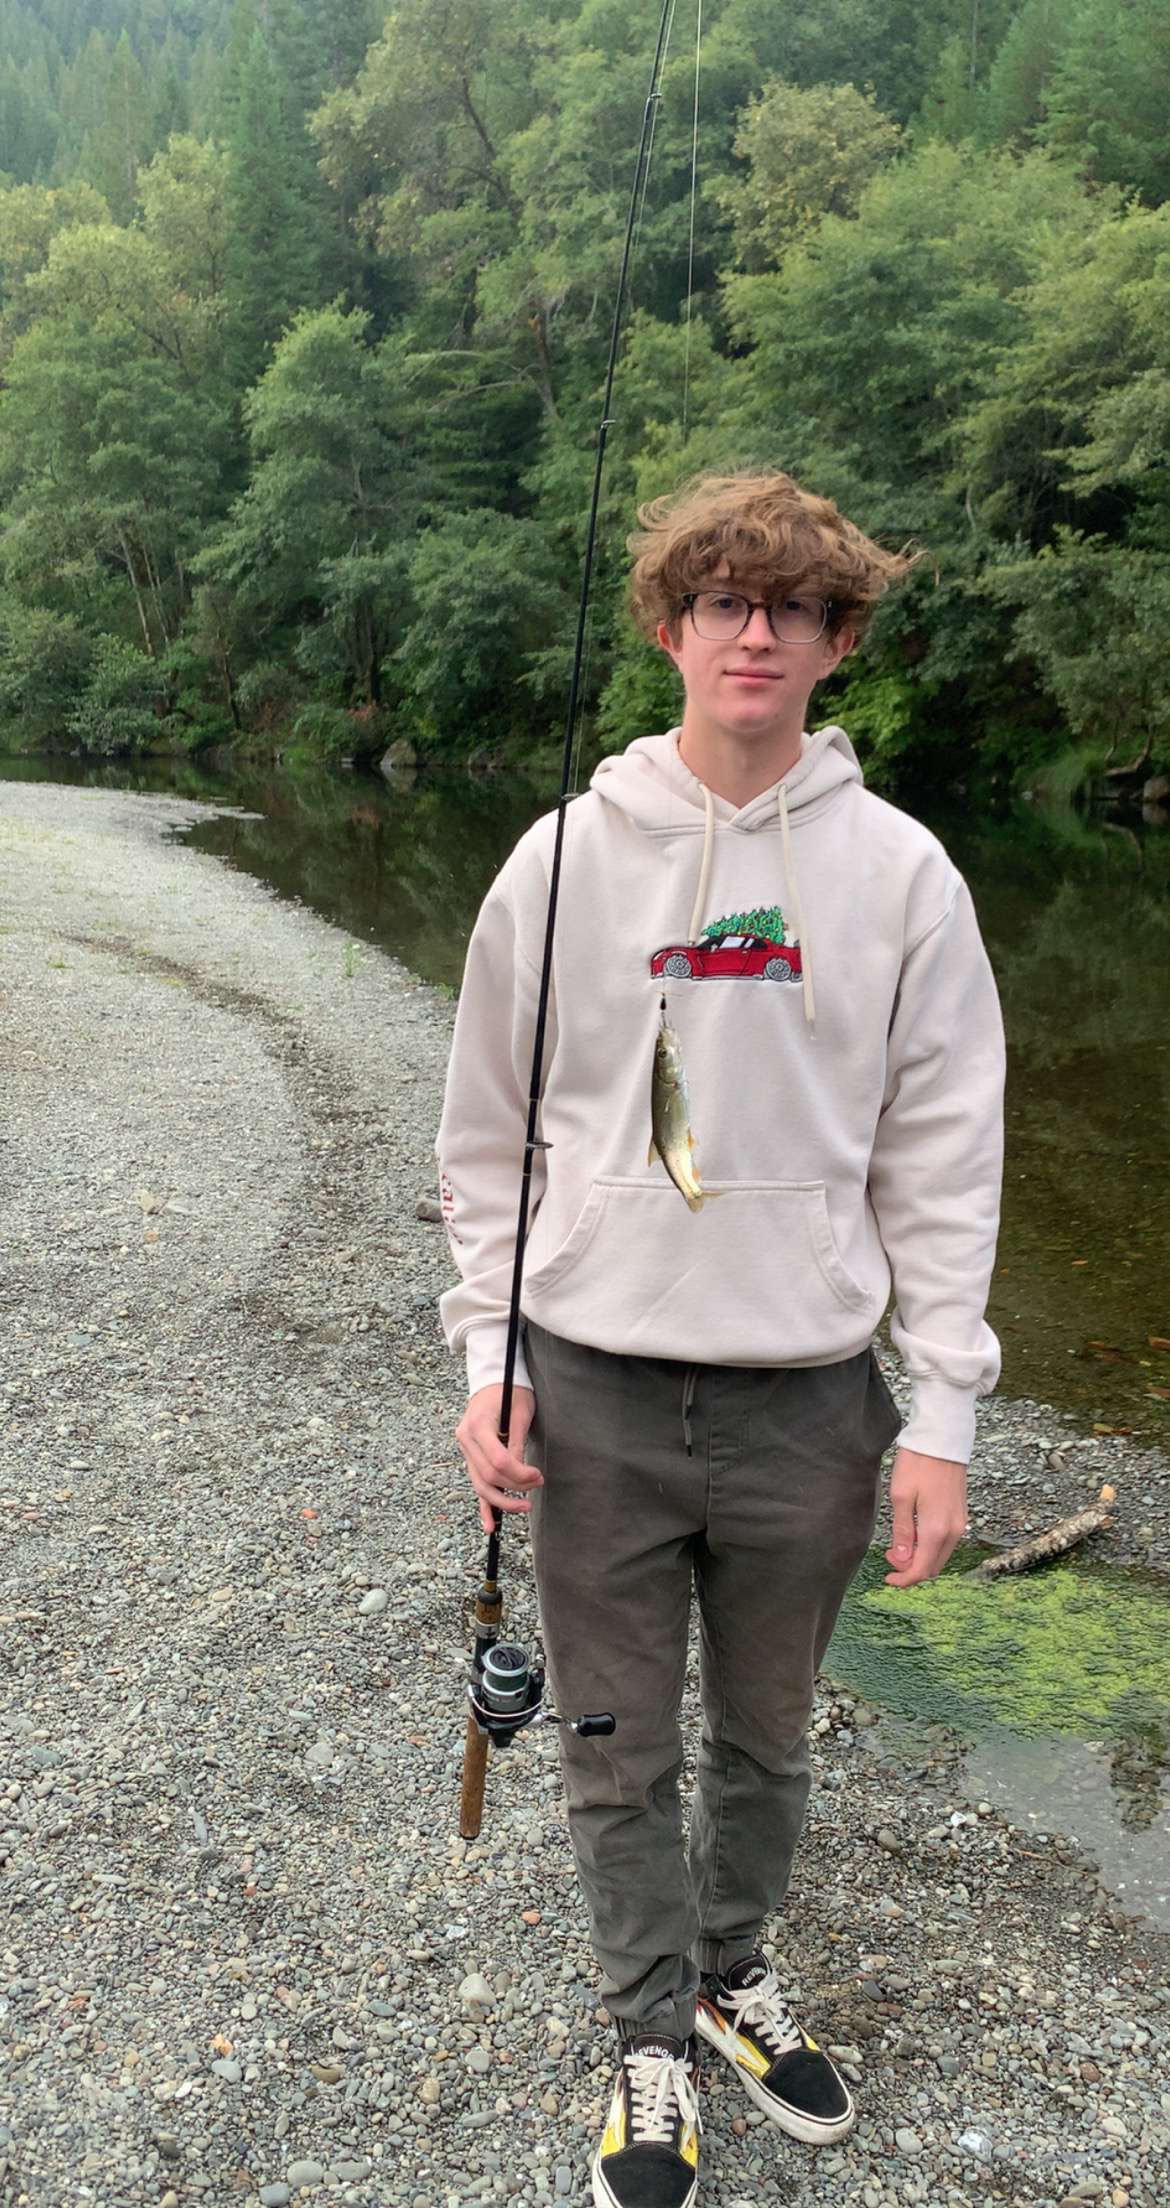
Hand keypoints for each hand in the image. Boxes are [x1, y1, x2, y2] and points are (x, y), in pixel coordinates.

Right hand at [456, 1384, 541, 1535]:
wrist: (493, 1379)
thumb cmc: (511, 1390)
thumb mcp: (520, 1412)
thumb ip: (517, 1442)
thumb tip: (522, 1473)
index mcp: (477, 1425)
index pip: (497, 1460)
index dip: (519, 1473)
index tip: (538, 1475)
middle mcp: (465, 1440)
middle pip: (488, 1475)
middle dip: (515, 1486)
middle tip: (538, 1483)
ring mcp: (465, 1450)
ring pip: (480, 1484)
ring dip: (502, 1500)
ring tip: (524, 1506)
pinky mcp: (470, 1457)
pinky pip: (476, 1485)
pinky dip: (483, 1506)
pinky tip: (490, 1526)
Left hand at [884, 1447, 966, 1587]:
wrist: (942, 1440)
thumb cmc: (918, 1464)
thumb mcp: (901, 1497)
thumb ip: (903, 1532)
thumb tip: (901, 1559)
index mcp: (937, 1530)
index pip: (922, 1569)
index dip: (904, 1579)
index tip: (888, 1578)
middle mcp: (953, 1531)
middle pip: (933, 1566)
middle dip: (911, 1568)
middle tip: (889, 1555)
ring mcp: (960, 1523)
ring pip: (940, 1555)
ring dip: (921, 1557)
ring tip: (899, 1543)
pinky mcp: (960, 1515)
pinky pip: (946, 1542)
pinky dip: (930, 1546)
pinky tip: (914, 1533)